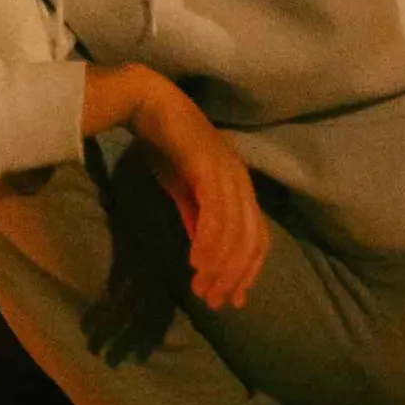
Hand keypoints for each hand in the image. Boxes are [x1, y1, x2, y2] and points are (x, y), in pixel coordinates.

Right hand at [86, 64, 267, 309]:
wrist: (147, 103)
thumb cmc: (165, 142)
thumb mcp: (182, 188)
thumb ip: (196, 217)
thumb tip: (203, 252)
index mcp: (240, 188)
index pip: (257, 238)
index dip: (247, 271)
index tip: (231, 299)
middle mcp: (241, 182)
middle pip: (251, 240)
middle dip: (234, 276)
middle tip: (214, 301)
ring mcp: (228, 174)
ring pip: (234, 231)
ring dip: (219, 264)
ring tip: (201, 287)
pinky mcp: (209, 168)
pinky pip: (215, 212)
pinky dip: (208, 240)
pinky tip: (195, 261)